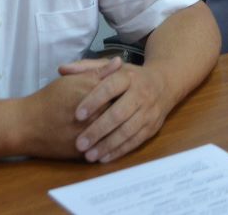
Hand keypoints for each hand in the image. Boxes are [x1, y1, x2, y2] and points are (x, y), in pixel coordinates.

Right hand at [16, 57, 122, 159]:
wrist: (26, 126)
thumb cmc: (49, 99)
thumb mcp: (73, 80)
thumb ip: (99, 72)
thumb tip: (119, 61)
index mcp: (93, 95)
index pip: (122, 93)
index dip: (127, 92)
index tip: (128, 92)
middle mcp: (93, 117)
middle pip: (120, 114)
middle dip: (125, 112)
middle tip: (128, 109)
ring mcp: (89, 137)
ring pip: (113, 134)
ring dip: (119, 130)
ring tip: (121, 124)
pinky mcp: (83, 154)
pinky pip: (103, 150)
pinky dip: (108, 145)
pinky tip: (111, 139)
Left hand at [60, 59, 175, 163]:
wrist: (165, 83)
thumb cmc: (131, 77)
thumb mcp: (112, 68)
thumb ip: (87, 69)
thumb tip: (62, 70)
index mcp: (128, 77)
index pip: (110, 88)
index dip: (94, 101)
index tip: (77, 115)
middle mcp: (141, 93)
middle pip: (119, 113)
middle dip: (98, 130)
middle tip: (79, 143)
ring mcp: (148, 112)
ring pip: (128, 130)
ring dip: (108, 145)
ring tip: (89, 155)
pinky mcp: (152, 127)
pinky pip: (136, 141)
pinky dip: (120, 151)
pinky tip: (104, 158)